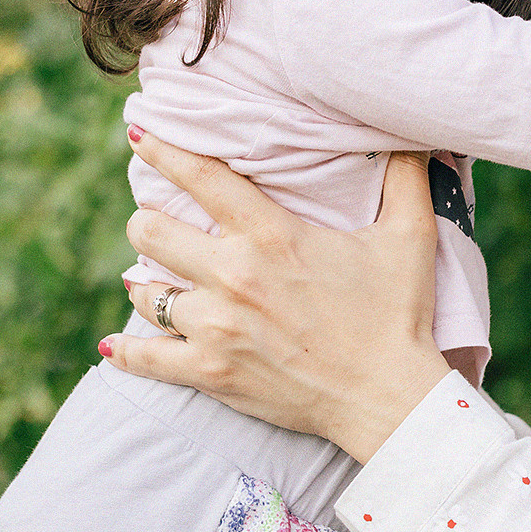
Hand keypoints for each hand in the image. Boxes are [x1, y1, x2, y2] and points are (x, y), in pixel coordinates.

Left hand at [103, 131, 453, 461]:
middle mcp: (232, 276)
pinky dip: (125, 349)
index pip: (201, 178)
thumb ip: (405, 178)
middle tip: (158, 222)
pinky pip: (144, 357)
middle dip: (148, 220)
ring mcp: (215, 327)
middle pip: (151, 230)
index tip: (139, 134)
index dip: (164, 150)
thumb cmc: (398, 314)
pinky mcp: (209, 373)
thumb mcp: (410, 236)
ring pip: (144, 291)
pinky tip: (115, 341)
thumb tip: (415, 134)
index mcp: (271, 236)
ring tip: (149, 278)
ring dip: (145, 281)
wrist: (387, 397)